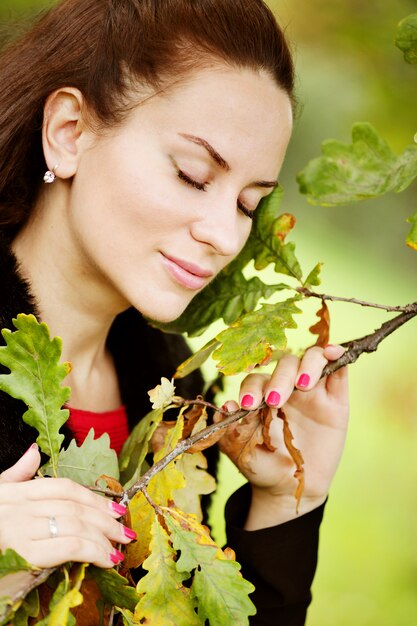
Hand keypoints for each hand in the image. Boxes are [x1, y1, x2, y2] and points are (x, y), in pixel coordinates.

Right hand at [0, 445, 135, 567]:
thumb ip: (15, 476)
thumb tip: (34, 451)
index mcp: (14, 493)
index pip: (62, 487)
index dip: (92, 496)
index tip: (115, 506)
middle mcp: (19, 506)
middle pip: (74, 505)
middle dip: (104, 517)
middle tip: (124, 528)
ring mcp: (22, 529)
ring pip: (76, 524)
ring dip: (104, 536)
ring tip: (119, 546)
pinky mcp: (27, 554)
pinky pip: (71, 546)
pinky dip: (94, 551)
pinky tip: (106, 559)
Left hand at [217, 345, 348, 528]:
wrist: (291, 489)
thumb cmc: (263, 467)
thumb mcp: (242, 452)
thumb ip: (232, 430)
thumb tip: (226, 407)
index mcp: (261, 395)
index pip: (257, 380)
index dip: (252, 388)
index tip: (248, 404)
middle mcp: (287, 387)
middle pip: (285, 365)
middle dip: (279, 379)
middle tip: (275, 401)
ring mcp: (313, 390)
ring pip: (312, 360)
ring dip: (307, 365)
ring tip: (303, 385)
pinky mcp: (335, 399)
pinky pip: (339, 371)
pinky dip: (336, 356)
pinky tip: (334, 353)